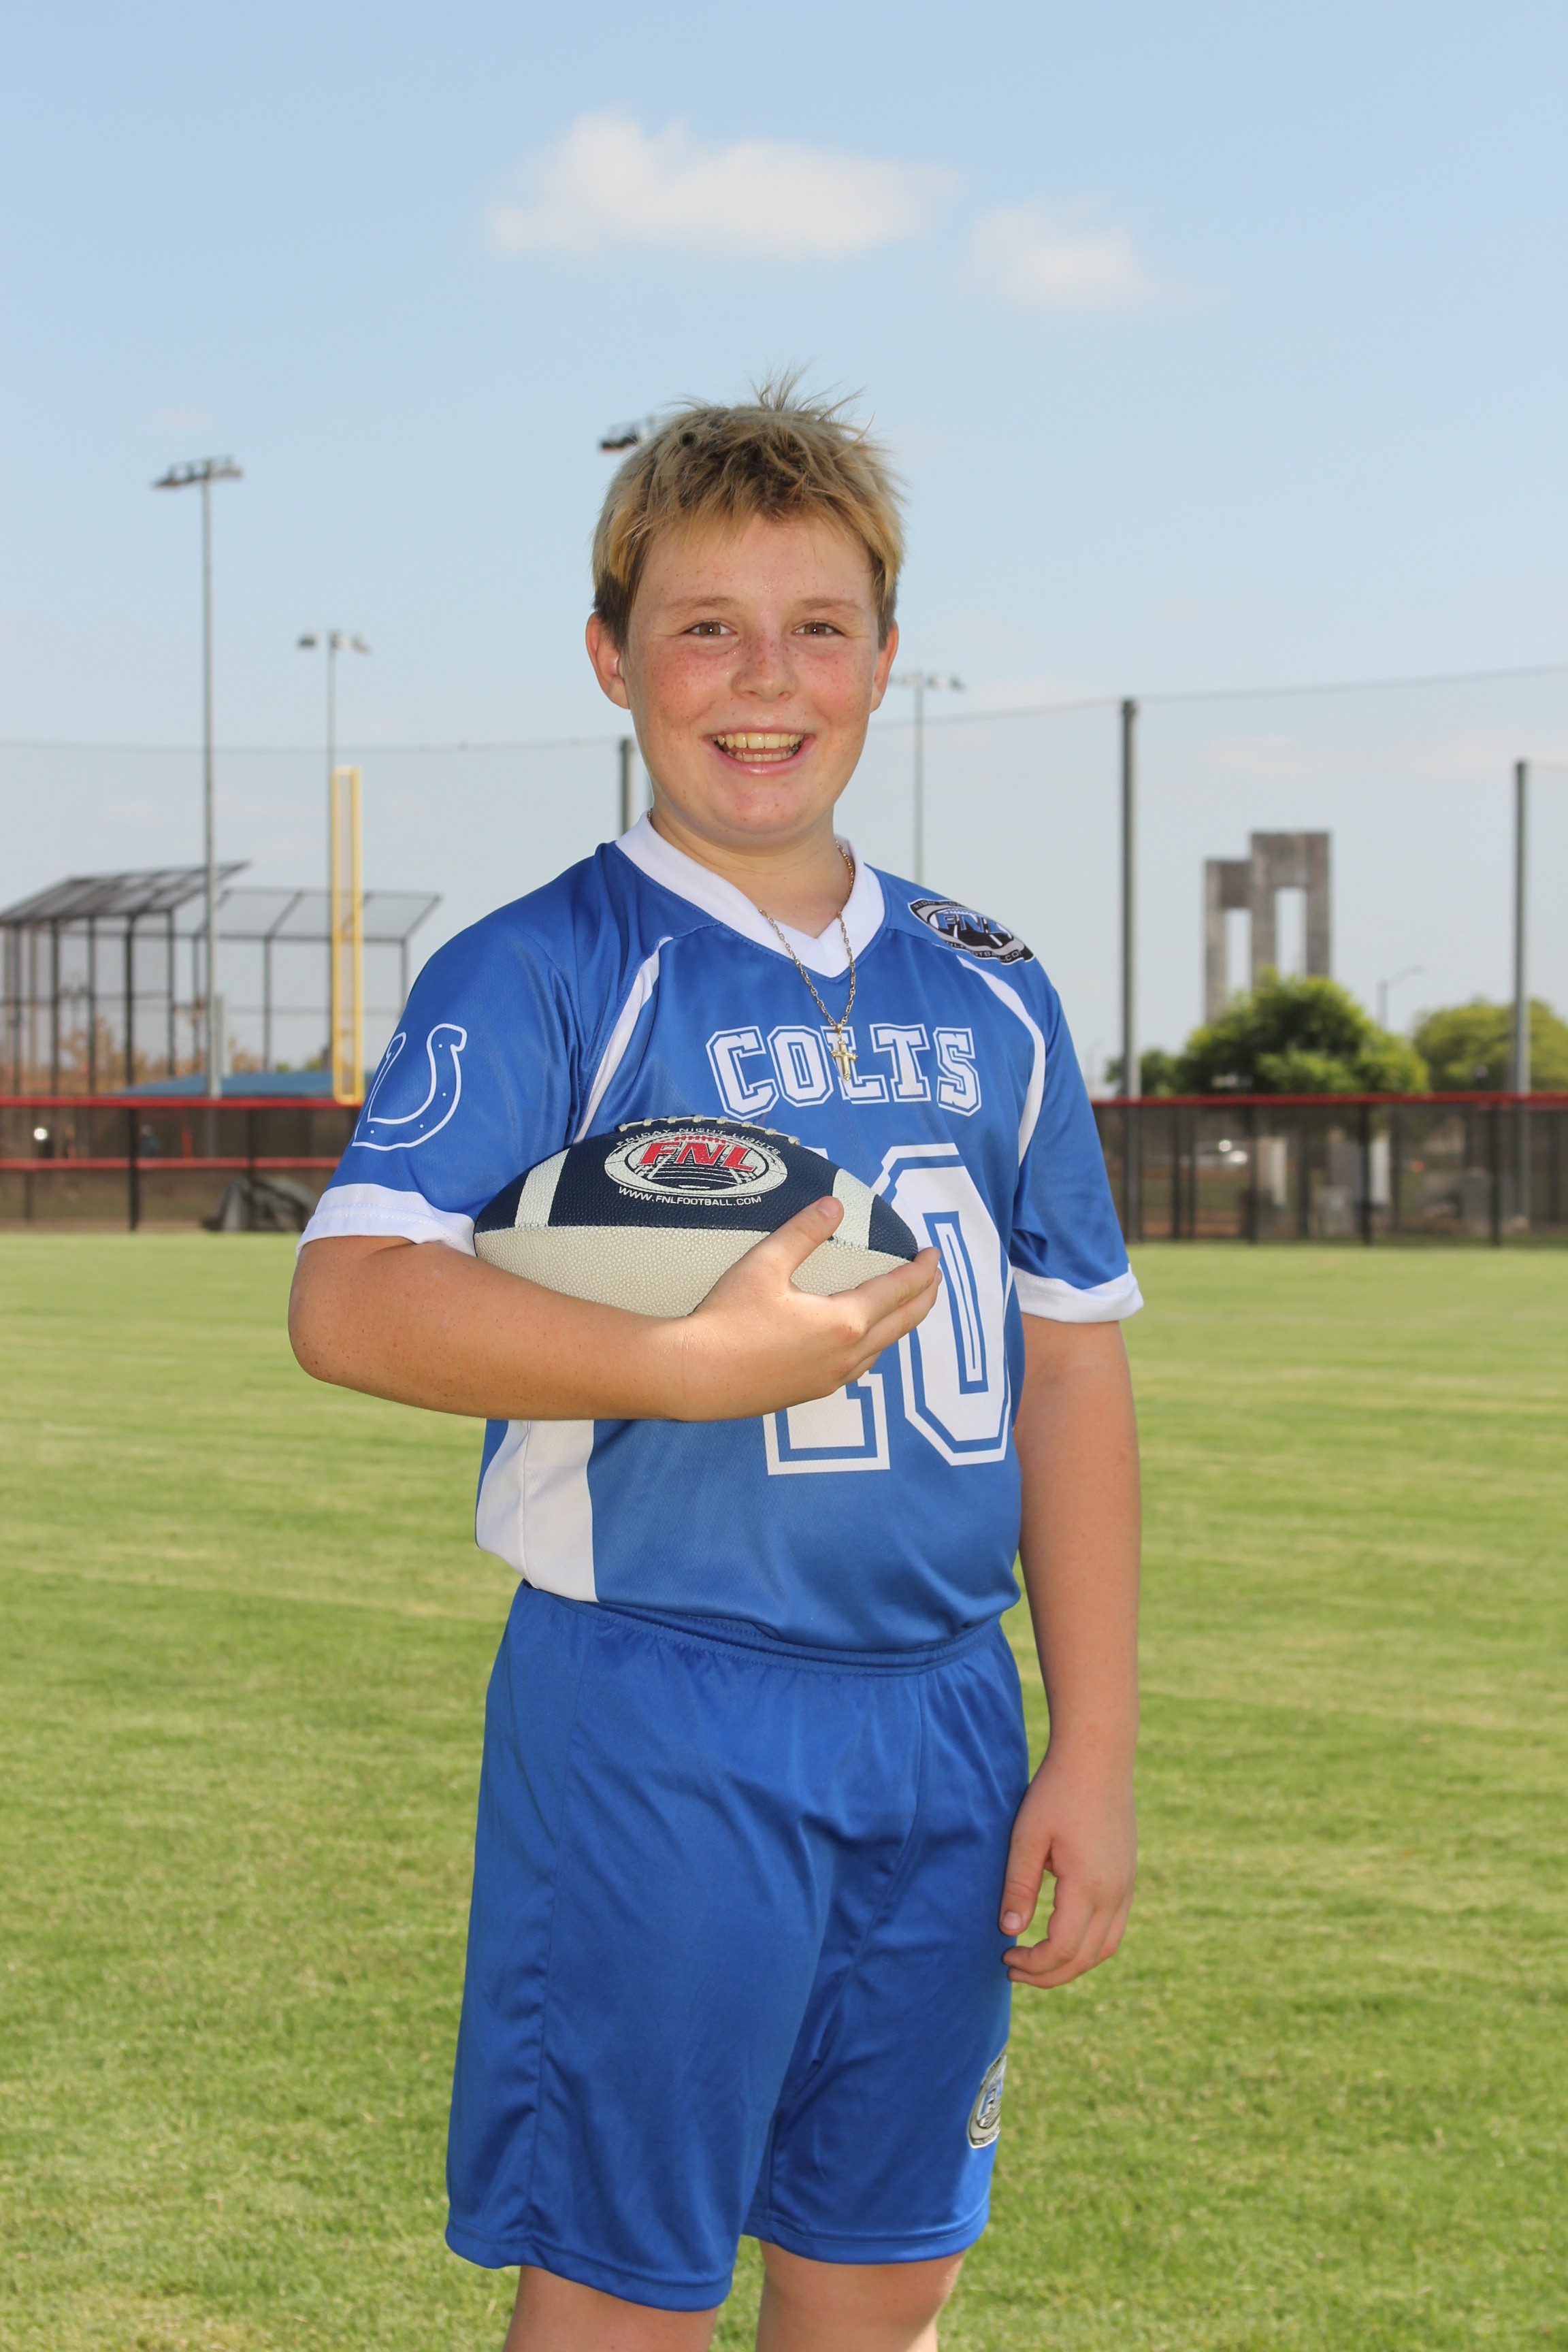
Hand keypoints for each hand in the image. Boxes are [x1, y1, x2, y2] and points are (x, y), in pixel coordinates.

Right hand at [664, 1195, 941, 1421]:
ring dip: (900, 1324)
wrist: (693, 1377)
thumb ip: (803, 1232)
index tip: (934, 1254)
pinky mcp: (810, 1393)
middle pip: (902, 1324)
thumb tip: (835, 1206)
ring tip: (904, 1307)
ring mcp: (830, 1379)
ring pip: (882, 1349)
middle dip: (922, 1298)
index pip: (898, 1291)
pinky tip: (861, 1342)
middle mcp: (847, 1355)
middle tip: (933, 1278)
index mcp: (844, 1321)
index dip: (920, 1271)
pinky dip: (874, 1347)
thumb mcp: (764, 1265)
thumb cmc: (725, 1320)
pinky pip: (858, 1367)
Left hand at [999, 1748, 1135, 1989]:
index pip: (1063, 1949)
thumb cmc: (1056, 1792)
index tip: (1004, 1955)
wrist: (1098, 1758)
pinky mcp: (1128, 1877)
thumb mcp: (1026, 1837)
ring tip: (1038, 1961)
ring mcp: (1127, 1886)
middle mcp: (1115, 1893)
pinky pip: (1115, 1927)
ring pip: (1106, 1947)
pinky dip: (1090, 1944)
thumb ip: (1018, 1887)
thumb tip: (1009, 1931)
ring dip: (1072, 1963)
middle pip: (1086, 1958)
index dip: (1033, 1964)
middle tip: (1014, 1969)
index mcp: (1089, 1886)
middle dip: (1049, 1973)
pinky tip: (1063, 1933)